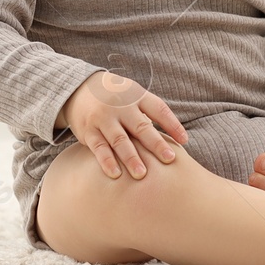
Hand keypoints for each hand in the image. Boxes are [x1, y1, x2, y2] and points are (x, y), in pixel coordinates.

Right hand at [59, 72, 187, 180]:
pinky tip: (115, 174)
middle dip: (156, 144)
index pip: (159, 109)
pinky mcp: (89, 131)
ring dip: (131, 158)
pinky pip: (99, 148)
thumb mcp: (134, 97)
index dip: (172, 124)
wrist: (79, 90)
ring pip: (120, 140)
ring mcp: (104, 119)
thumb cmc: (117, 99)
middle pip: (141, 126)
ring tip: (142, 174)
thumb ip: (152, 114)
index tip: (184, 141)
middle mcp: (121, 107)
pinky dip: (107, 161)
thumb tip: (179, 139)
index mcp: (137, 96)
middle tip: (169, 159)